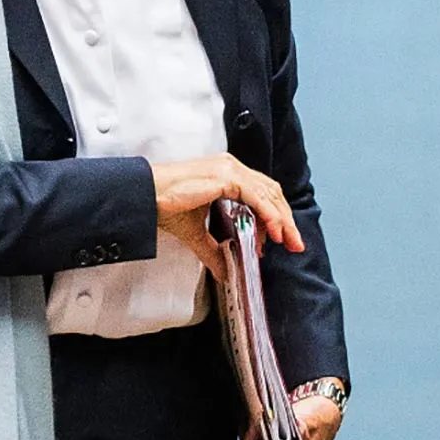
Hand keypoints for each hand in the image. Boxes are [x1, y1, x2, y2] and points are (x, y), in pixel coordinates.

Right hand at [151, 154, 302, 264]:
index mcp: (226, 174)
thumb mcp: (195, 233)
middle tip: (296, 244)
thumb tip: (224, 272)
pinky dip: (269, 214)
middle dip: (286, 219)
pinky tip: (274, 231)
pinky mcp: (225, 176)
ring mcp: (229, 169)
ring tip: (288, 241)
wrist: (144, 197)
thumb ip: (213, 250)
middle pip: (271, 192)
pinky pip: (256, 196)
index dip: (275, 216)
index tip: (281, 240)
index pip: (262, 192)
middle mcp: (231, 167)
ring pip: (268, 193)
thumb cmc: (162, 206)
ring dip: (282, 219)